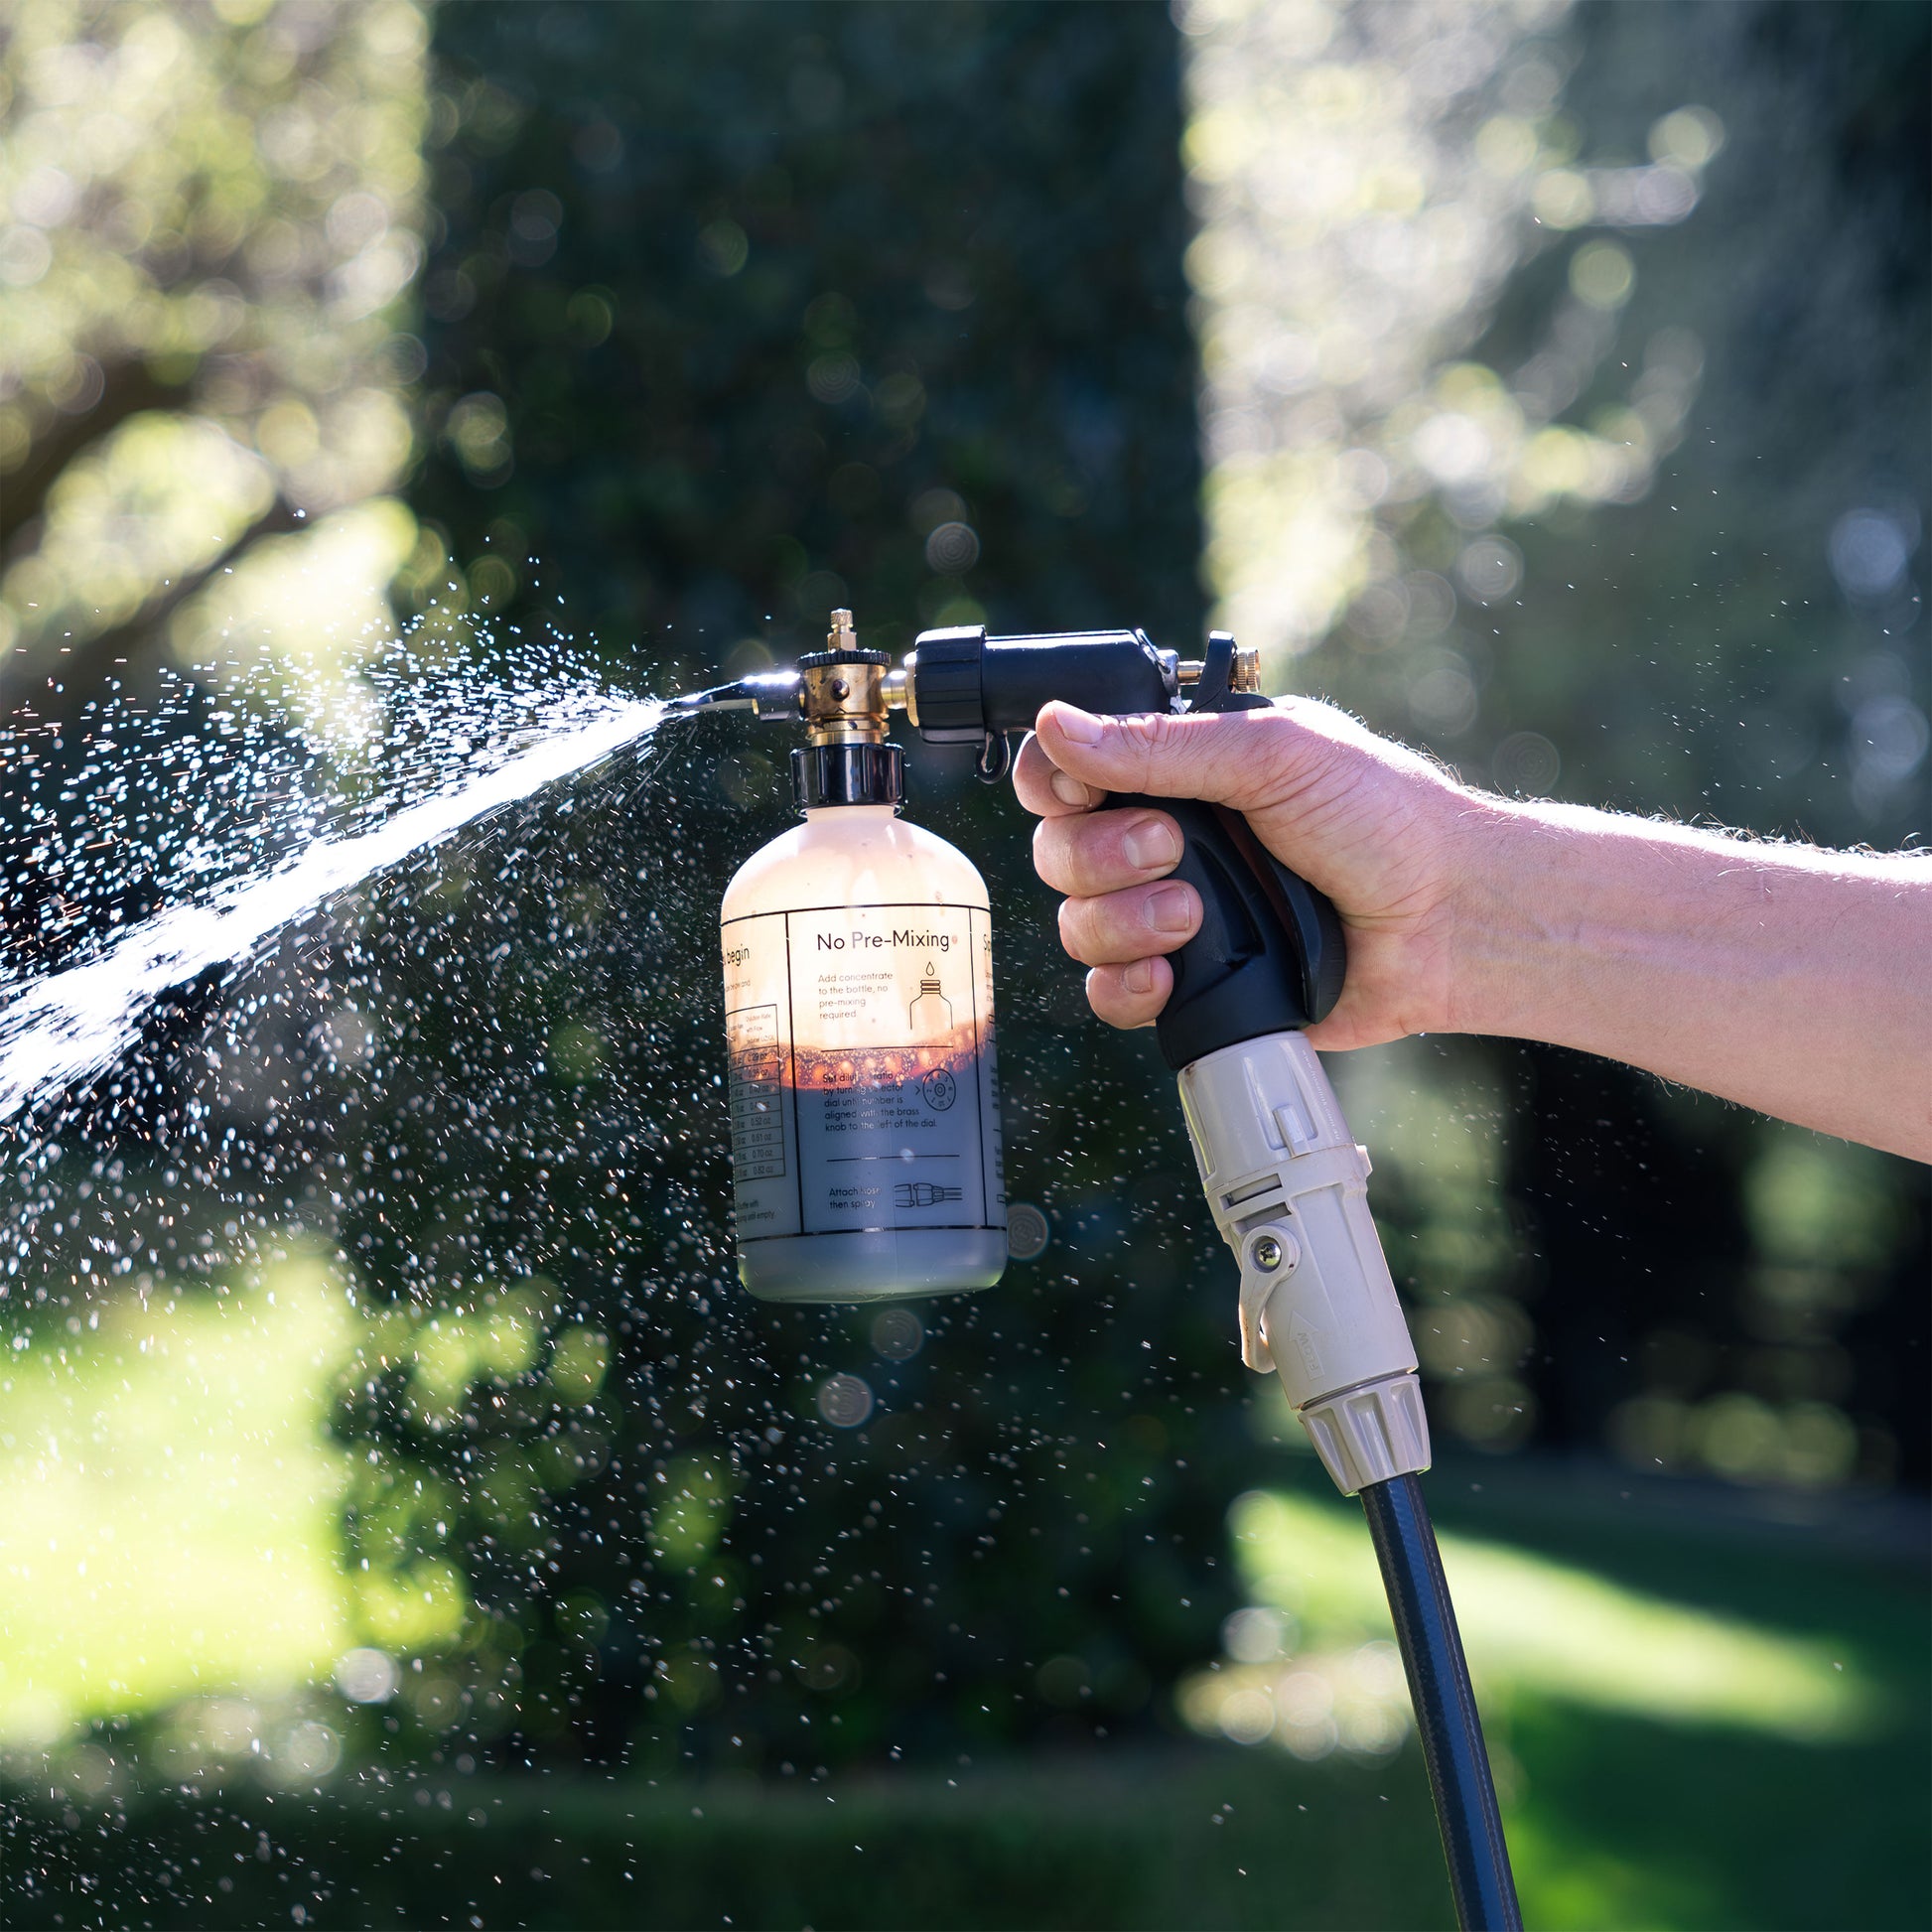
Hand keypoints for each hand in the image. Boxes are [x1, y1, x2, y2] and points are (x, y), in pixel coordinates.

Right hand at [1012, 698, 1491, 1051]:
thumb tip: (1056, 723)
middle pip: (1058, 850)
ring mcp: (1171, 915)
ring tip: (1195, 918)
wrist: (1444, 921)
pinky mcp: (1190, 985)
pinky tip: (1171, 975)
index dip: (1053, 782)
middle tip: (1174, 849)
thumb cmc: (1381, 820)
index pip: (1067, 768)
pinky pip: (1109, 994)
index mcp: (1179, 770)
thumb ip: (1161, 745)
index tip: (1082, 792)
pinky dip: (1126, 986)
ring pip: (1077, 924)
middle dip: (1102, 855)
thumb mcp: (1273, 756)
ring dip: (1122, 921)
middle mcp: (1165, 839)